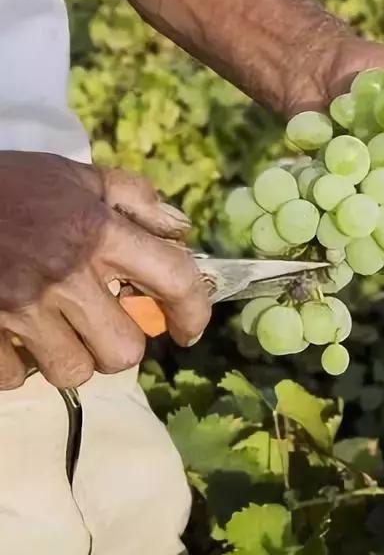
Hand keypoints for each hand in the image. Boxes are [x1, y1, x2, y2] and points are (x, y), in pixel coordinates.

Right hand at [0, 153, 210, 389]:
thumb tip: (179, 230)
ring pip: (73, 370)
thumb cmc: (9, 184)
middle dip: (119, 343)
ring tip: (56, 330)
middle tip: (103, 325)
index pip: (174, 280)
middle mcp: (67, 275)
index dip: (194, 312)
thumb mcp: (75, 176)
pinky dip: (18, 364)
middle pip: (123, 350)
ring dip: (71, 356)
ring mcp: (22, 308)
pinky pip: (16, 378)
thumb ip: (133, 198)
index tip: (188, 329)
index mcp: (100, 232)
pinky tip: (14, 336)